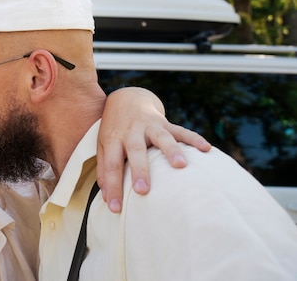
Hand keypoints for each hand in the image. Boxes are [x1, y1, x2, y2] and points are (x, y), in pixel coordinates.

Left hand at [97, 87, 210, 212]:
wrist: (126, 99)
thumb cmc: (114, 129)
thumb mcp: (103, 145)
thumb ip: (104, 168)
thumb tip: (106, 195)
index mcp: (113, 139)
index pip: (111, 165)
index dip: (112, 187)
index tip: (114, 209)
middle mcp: (131, 132)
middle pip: (135, 151)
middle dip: (140, 170)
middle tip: (142, 191)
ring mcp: (149, 126)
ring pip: (161, 137)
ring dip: (171, 150)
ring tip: (181, 166)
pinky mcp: (165, 123)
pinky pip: (181, 130)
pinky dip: (194, 138)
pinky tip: (206, 149)